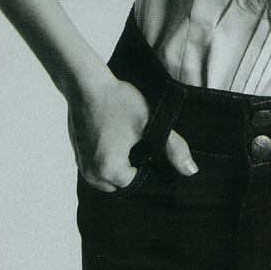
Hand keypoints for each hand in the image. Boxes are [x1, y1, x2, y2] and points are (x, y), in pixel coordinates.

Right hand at [67, 76, 197, 191]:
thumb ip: (173, 148)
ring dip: (122, 168)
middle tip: (145, 149)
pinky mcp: (78, 155)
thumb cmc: (119, 102)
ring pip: (108, 179)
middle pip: (122, 186)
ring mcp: (82, 166)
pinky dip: (109, 161)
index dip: (151, 170)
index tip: (156, 151)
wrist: (86, 84)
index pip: (138, 184)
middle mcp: (92, 175)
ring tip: (133, 145)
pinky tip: (120, 141)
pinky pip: (97, 169)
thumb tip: (192, 171)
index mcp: (110, 171)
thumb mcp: (150, 123)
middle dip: (135, 172)